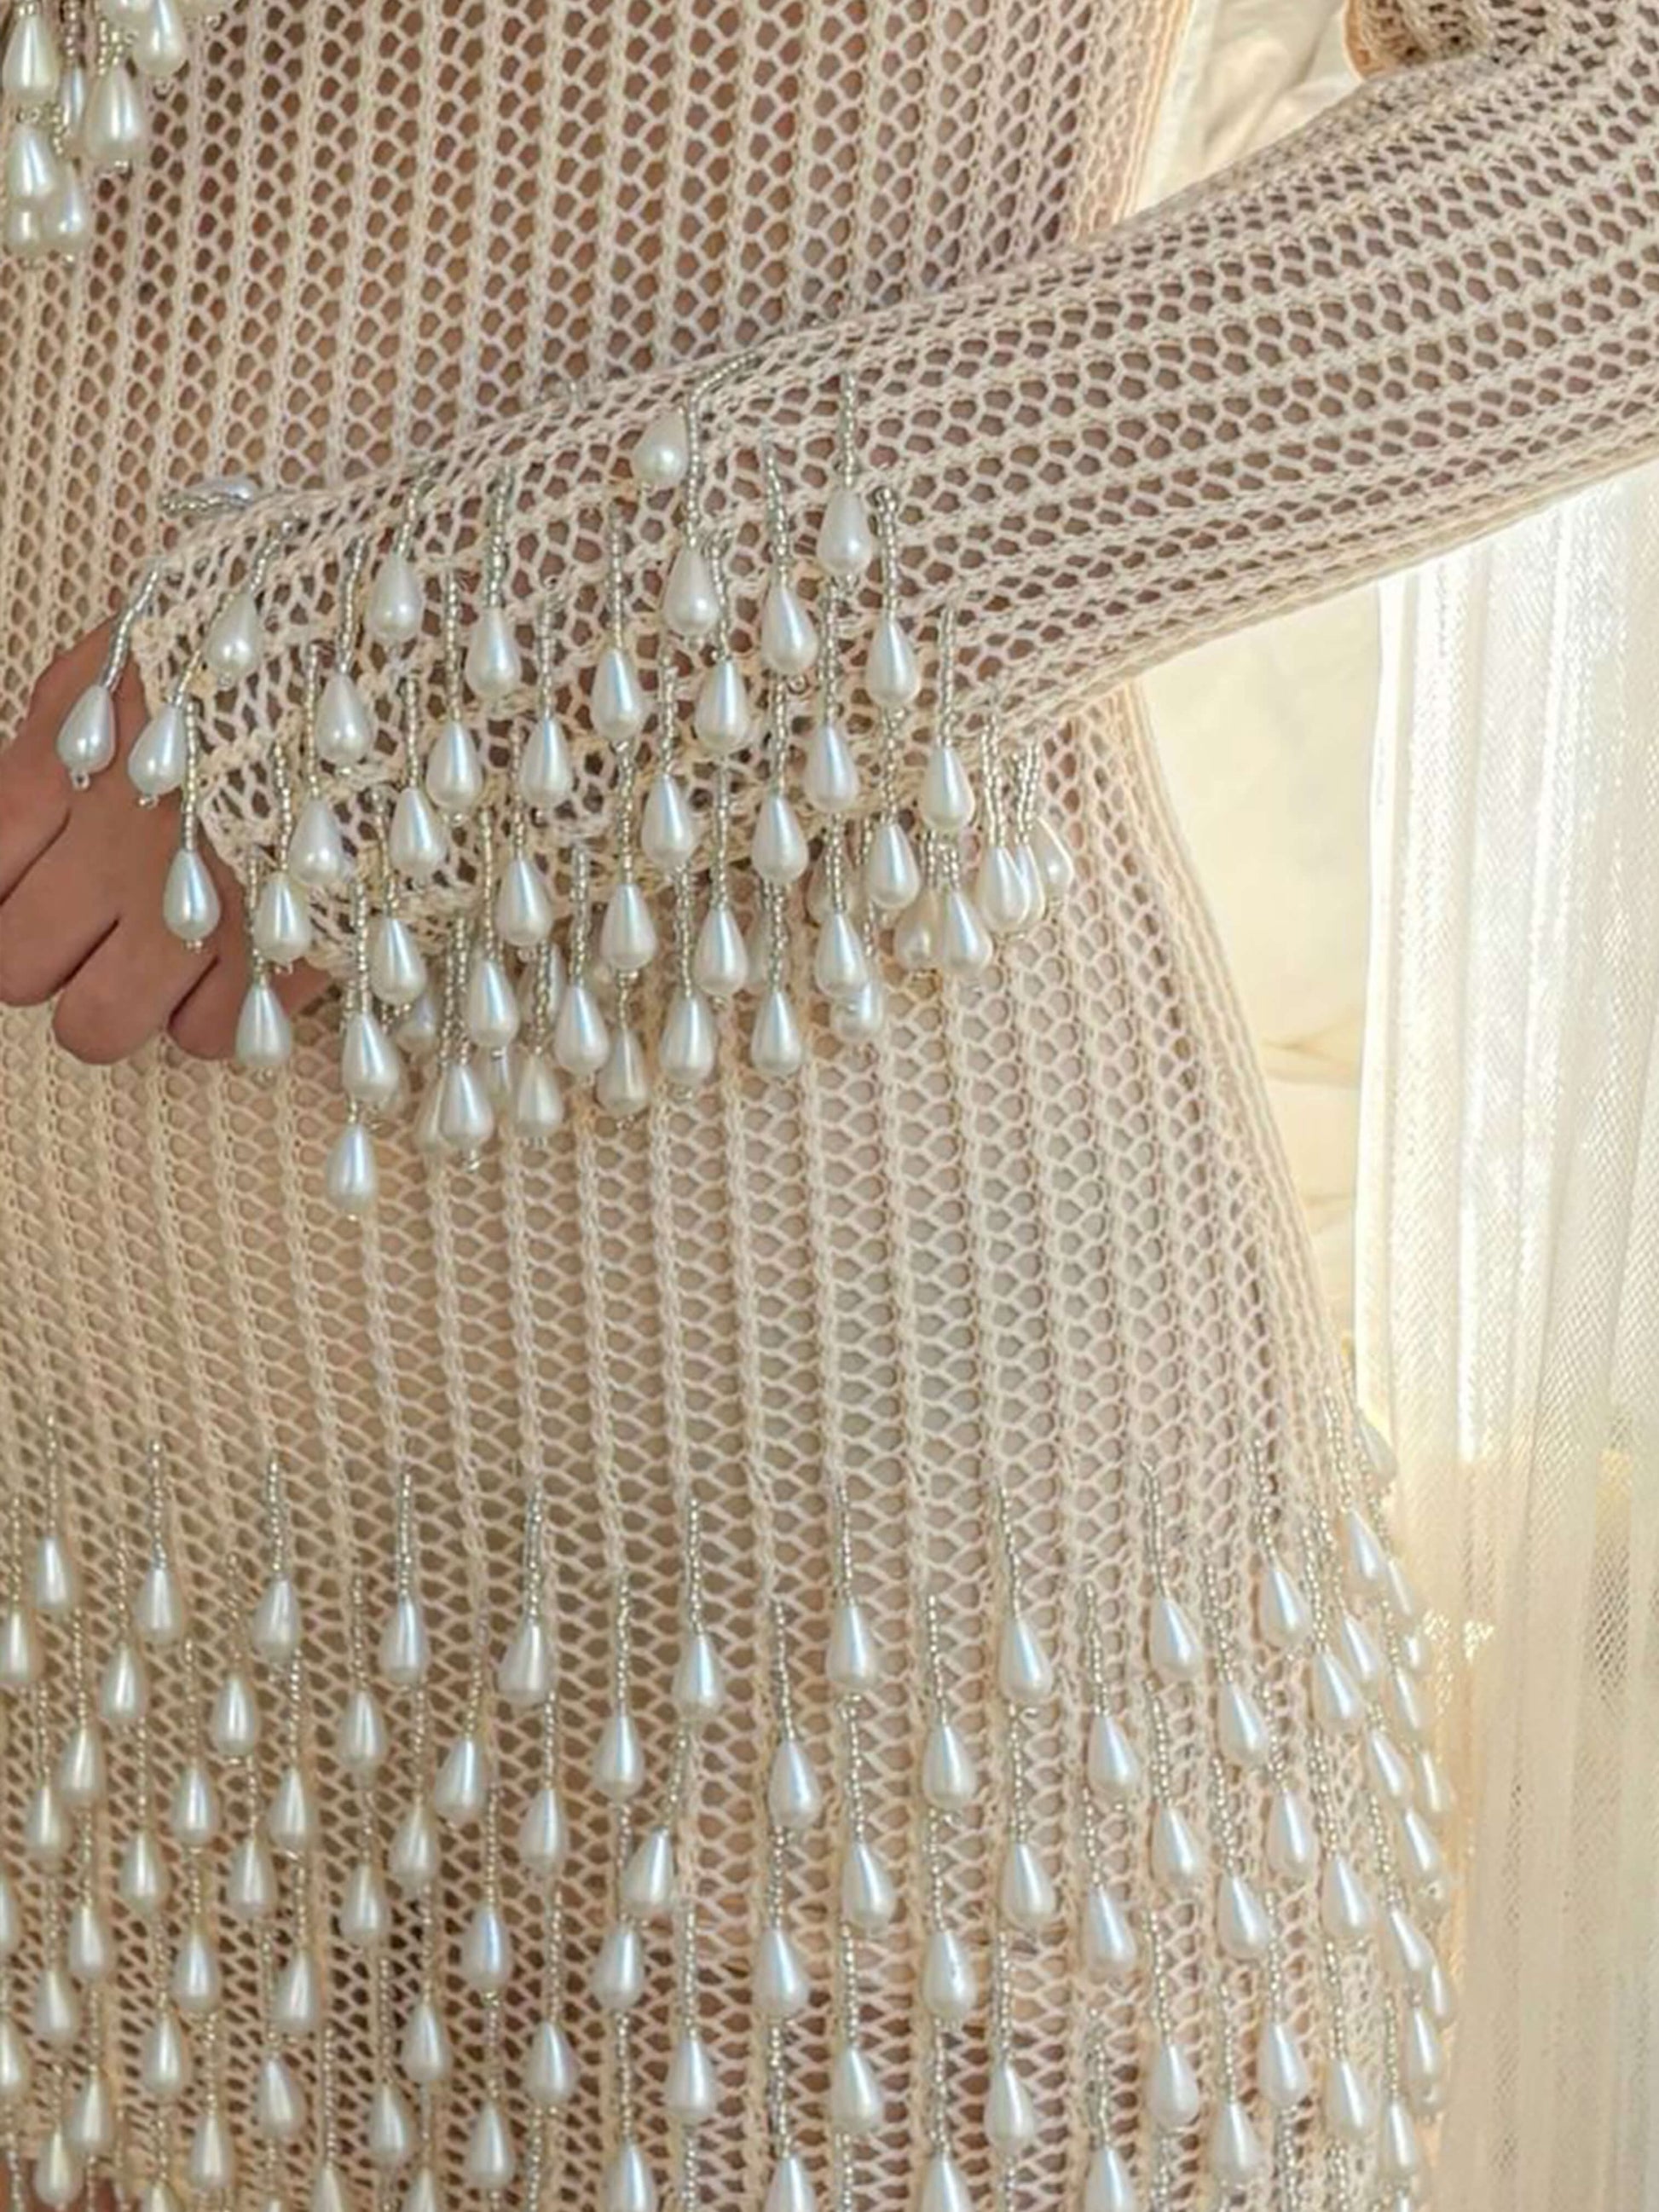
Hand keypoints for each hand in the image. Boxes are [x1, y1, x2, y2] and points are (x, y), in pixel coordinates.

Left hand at [0, 625, 323, 1062]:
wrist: (399, 649)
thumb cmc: (267, 637)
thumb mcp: (128, 653)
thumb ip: (58, 730)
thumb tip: (30, 796)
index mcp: (67, 774)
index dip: (7, 893)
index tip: (46, 878)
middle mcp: (112, 859)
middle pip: (17, 970)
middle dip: (53, 956)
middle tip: (104, 926)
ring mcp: (197, 917)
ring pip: (96, 1028)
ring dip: (123, 1000)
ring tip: (172, 961)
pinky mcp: (279, 954)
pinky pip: (209, 1037)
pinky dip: (218, 1013)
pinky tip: (245, 963)